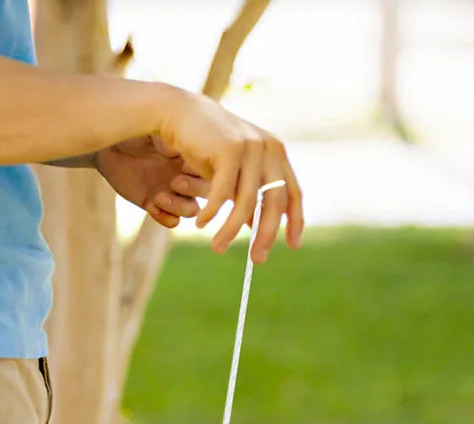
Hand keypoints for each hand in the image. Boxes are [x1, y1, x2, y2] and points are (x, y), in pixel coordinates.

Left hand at [94, 135, 209, 228]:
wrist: (108, 149)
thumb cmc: (131, 134)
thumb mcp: (149, 131)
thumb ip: (165, 138)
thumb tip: (175, 150)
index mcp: (190, 159)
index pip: (210, 171)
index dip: (202, 172)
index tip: (185, 164)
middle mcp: (186, 179)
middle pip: (208, 194)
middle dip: (194, 190)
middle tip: (175, 182)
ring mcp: (173, 195)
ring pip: (193, 211)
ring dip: (179, 207)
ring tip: (159, 197)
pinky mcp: (156, 207)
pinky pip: (172, 221)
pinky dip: (165, 217)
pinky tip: (151, 207)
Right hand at [156, 88, 303, 262]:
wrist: (179, 112)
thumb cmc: (208, 145)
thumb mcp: (236, 172)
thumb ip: (251, 195)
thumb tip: (258, 228)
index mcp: (277, 153)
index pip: (293, 194)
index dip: (295, 221)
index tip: (293, 246)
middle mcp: (268, 149)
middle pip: (274, 203)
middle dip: (266, 235)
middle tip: (256, 260)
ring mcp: (250, 147)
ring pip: (246, 202)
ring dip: (231, 230)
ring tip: (217, 248)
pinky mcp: (229, 149)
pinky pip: (222, 193)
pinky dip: (211, 212)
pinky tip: (201, 224)